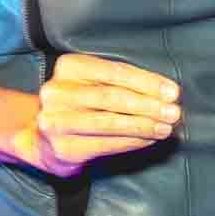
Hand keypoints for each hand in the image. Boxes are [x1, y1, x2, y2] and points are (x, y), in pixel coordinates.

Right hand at [15, 53, 180, 176]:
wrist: (40, 138)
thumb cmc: (78, 107)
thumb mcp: (92, 84)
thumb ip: (121, 84)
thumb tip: (165, 94)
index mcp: (68, 67)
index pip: (114, 71)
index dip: (147, 81)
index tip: (172, 91)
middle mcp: (57, 92)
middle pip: (112, 96)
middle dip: (148, 105)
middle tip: (174, 112)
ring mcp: (56, 121)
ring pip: (110, 121)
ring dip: (144, 125)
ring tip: (166, 128)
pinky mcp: (63, 148)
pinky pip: (106, 144)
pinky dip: (133, 141)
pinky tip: (149, 139)